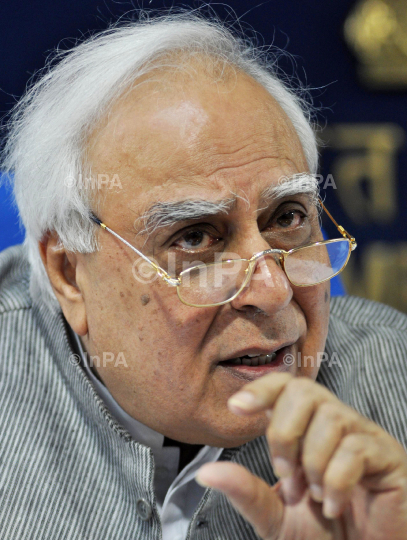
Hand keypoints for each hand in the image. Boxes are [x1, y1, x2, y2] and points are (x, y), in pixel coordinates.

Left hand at [196, 373, 406, 539]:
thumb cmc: (323, 536)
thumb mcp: (275, 516)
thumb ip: (246, 492)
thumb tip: (205, 472)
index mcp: (307, 429)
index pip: (285, 386)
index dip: (261, 389)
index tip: (237, 407)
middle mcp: (335, 424)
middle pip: (303, 391)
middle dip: (285, 434)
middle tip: (287, 476)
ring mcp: (364, 436)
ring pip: (330, 416)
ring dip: (312, 462)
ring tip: (314, 496)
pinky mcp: (388, 456)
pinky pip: (355, 448)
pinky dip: (336, 481)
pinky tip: (333, 504)